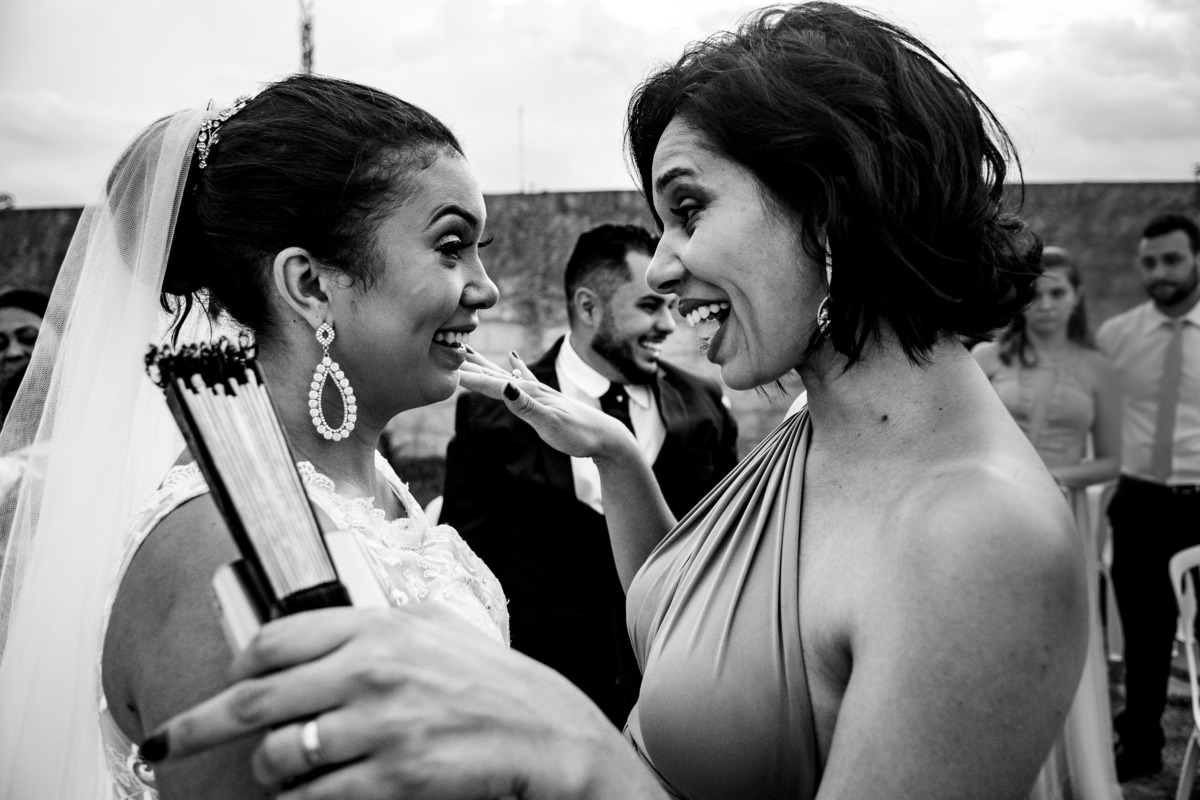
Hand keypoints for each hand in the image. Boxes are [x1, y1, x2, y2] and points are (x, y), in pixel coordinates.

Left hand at [141, 604, 649, 799]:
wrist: (552, 735)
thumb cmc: (498, 684)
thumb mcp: (441, 628)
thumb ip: (381, 623)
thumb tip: (320, 627)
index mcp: (380, 626)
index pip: (275, 639)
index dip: (237, 666)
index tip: (224, 681)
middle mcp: (373, 669)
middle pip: (254, 699)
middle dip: (199, 727)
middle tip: (169, 743)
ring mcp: (383, 725)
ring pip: (280, 758)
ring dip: (270, 773)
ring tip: (282, 774)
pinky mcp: (397, 776)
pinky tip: (310, 798)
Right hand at [458, 348, 635, 461]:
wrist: (606, 437)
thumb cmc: (580, 435)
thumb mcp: (551, 425)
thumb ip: (527, 407)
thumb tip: (505, 386)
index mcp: (528, 395)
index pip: (491, 384)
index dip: (466, 377)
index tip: (441, 368)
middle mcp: (531, 388)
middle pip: (493, 373)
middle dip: (468, 363)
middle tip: (442, 347)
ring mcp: (538, 391)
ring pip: (504, 372)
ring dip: (484, 362)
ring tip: (466, 348)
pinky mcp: (545, 397)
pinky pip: (524, 377)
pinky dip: (516, 366)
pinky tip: (512, 355)